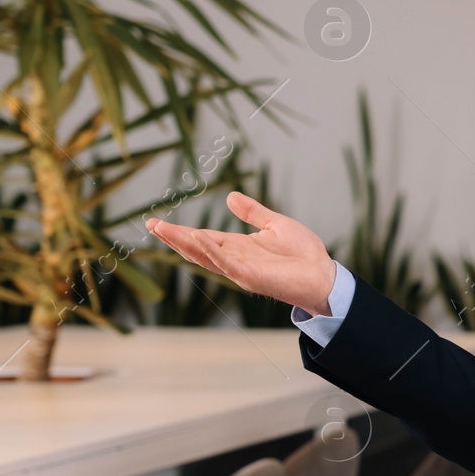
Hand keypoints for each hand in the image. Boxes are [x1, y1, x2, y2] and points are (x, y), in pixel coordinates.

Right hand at [146, 192, 336, 315]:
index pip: (202, 238)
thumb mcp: (275, 224)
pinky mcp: (252, 278)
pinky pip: (227, 264)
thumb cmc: (303, 254)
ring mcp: (240, 270)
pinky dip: (212, 251)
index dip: (179, 231)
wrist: (323, 274)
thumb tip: (230, 197)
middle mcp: (234, 260)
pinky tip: (198, 239)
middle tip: (151, 223)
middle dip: (173, 237)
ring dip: (184, 243)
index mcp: (237, 247)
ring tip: (163, 229)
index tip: (156, 221)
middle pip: (196, 248)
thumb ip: (252, 212)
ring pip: (205, 256)